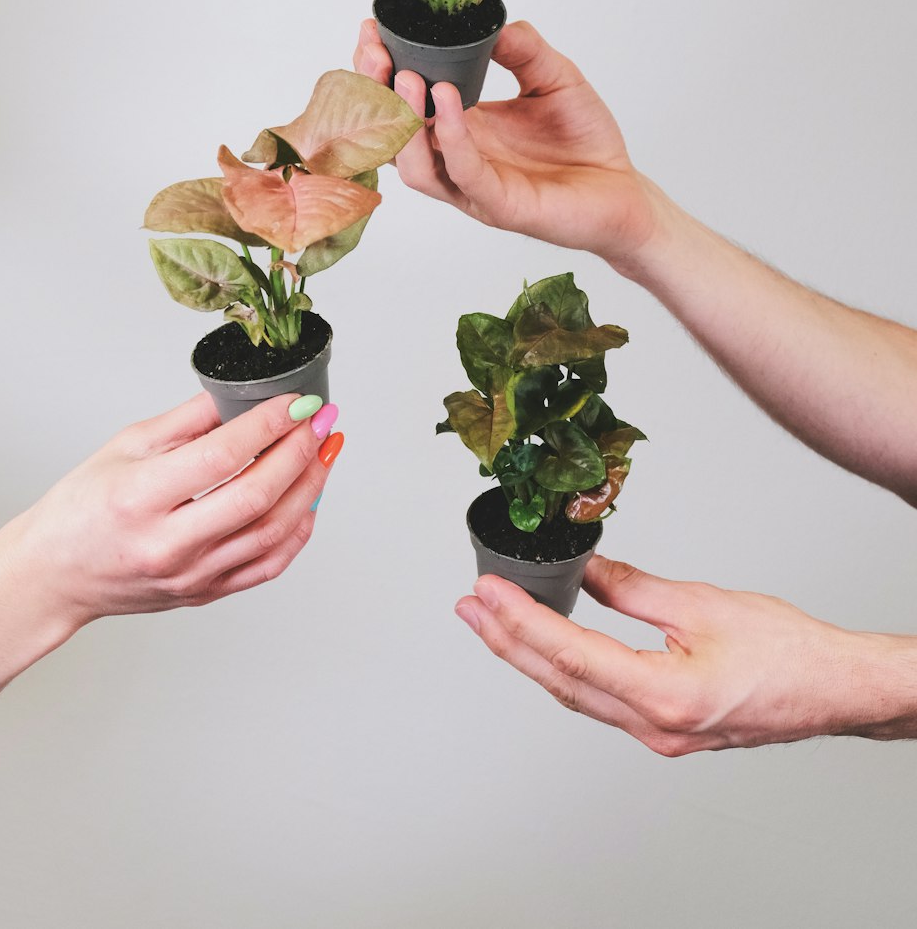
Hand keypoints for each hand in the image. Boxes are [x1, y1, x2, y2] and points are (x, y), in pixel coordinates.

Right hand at [8, 391, 340, 625]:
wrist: (55, 576)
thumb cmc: (81, 508)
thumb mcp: (125, 447)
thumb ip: (188, 420)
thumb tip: (240, 393)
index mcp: (139, 498)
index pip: (222, 456)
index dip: (269, 424)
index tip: (298, 401)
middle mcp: (168, 544)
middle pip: (256, 496)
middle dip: (301, 451)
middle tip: (322, 419)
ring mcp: (191, 575)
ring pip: (272, 532)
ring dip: (310, 486)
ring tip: (325, 451)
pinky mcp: (205, 592)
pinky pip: (268, 565)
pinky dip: (298, 530)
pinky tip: (308, 499)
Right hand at [354, 18, 659, 263]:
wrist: (624, 190)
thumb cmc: (585, 142)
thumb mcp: (554, 78)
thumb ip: (524, 50)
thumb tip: (493, 23)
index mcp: (461, 129)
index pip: (404, 102)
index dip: (382, 70)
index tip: (371, 31)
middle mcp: (457, 159)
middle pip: (395, 133)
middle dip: (377, 92)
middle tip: (374, 51)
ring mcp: (474, 187)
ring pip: (416, 164)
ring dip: (405, 120)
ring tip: (407, 77)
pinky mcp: (500, 205)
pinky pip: (464, 173)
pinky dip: (452, 138)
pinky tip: (449, 101)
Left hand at [454, 556, 915, 753]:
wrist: (834, 688)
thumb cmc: (787, 652)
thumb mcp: (702, 604)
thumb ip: (633, 588)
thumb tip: (585, 569)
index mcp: (664, 697)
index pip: (570, 654)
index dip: (520, 621)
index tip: (487, 592)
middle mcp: (654, 726)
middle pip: (560, 681)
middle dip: (507, 641)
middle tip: (470, 606)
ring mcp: (659, 734)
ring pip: (575, 694)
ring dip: (529, 655)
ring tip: (492, 620)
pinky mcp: (665, 727)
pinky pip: (599, 699)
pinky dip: (566, 668)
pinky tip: (547, 644)